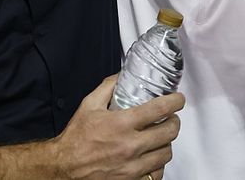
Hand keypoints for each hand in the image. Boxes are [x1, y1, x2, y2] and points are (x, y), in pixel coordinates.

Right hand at [52, 75, 182, 179]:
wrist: (65, 167)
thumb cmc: (76, 137)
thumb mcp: (89, 105)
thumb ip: (107, 87)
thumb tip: (122, 75)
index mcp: (121, 124)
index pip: (159, 109)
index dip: (175, 101)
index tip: (179, 99)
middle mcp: (130, 146)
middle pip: (169, 132)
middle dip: (175, 122)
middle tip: (171, 118)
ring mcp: (133, 166)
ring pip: (166, 153)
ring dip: (167, 143)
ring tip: (161, 137)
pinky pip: (157, 173)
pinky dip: (158, 164)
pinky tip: (152, 157)